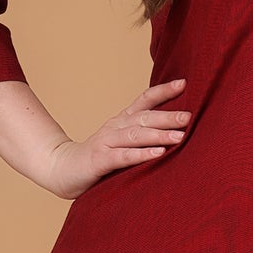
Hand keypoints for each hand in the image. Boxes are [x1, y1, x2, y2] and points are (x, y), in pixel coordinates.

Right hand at [41, 79, 191, 199]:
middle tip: (190, 117)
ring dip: (159, 135)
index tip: (184, 83)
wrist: (63, 168)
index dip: (163, 91)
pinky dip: (141, 154)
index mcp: (123, 120)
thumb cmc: (100, 157)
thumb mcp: (123, 141)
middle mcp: (116, 126)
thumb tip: (175, 130)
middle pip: (145, 117)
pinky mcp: (100, 160)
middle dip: (168, 116)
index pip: (144, 100)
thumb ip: (143, 135)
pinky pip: (123, 156)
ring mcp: (106, 142)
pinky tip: (158, 154)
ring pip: (136, 135)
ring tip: (180, 136)